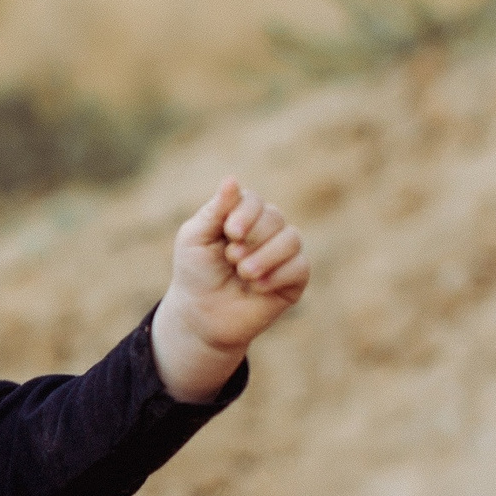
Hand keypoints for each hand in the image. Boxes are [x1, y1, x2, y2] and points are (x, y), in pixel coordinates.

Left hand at [151, 177, 309, 401]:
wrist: (201, 317)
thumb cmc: (195, 274)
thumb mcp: (195, 238)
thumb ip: (215, 210)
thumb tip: (232, 178)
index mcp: (242, 216)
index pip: (255, 201)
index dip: (246, 214)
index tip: (230, 233)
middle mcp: (266, 230)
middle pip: (275, 218)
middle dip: (252, 239)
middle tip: (232, 259)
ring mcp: (282, 254)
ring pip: (292, 239)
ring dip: (265, 257)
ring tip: (244, 273)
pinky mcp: (294, 280)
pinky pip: (300, 267)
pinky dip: (278, 276)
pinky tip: (258, 288)